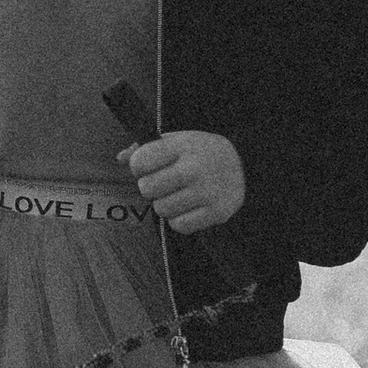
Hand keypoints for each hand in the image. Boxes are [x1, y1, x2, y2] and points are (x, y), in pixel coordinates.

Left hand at [120, 129, 246, 235]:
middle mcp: (194, 168)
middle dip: (151, 187)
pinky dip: (180, 220)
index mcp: (183, 146)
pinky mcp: (217, 212)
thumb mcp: (178, 141)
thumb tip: (121, 158)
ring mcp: (207, 192)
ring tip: (180, 195)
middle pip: (147, 188)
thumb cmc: (202, 153)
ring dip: (166, 205)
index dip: (139, 166)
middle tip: (164, 184)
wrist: (247, 165)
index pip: (140, 161)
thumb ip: (147, 148)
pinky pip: (179, 226)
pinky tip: (190, 208)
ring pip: (161, 209)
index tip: (149, 166)